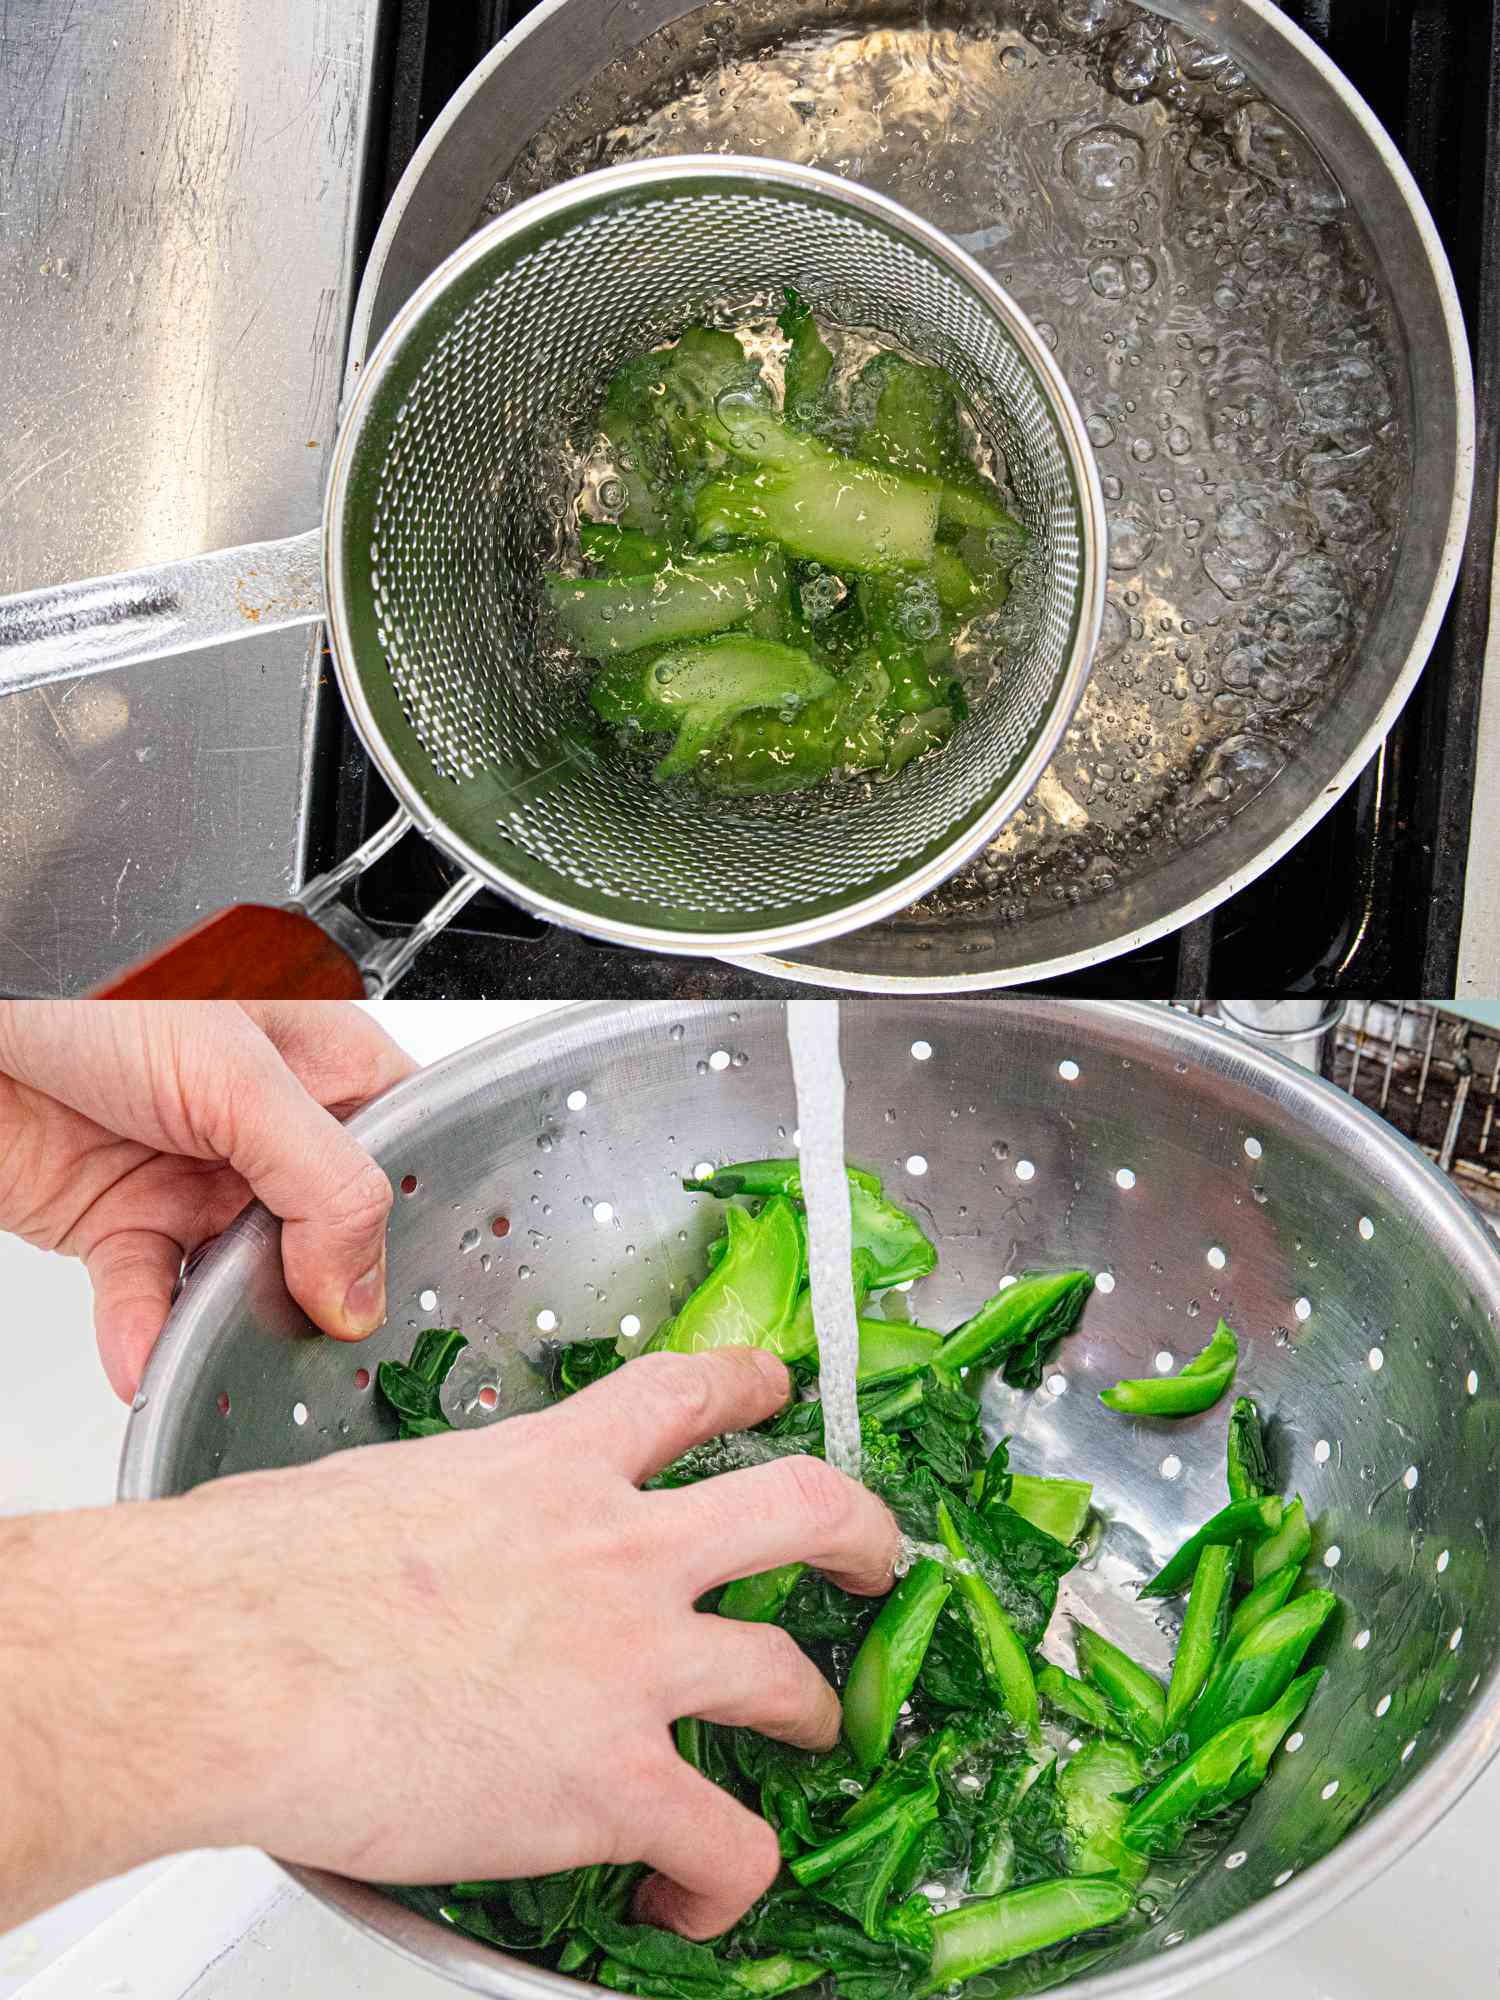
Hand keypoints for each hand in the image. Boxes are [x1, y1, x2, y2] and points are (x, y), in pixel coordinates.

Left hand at [0, 1000, 414, 1398]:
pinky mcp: (124, 1220)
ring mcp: (198, 1177)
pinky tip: (145, 1355)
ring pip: (240, 1280)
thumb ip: (321, 1182)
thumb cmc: (93, 989)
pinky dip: (146, 1335)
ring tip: (222, 1356)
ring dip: (225, 1327)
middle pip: (327, 1237)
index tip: (391, 1292)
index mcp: (324, 1065)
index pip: (401, 1155)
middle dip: (316, 1296)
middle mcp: (268, 1126)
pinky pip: (150, 1295)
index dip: (405, 1223)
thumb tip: (359, 1289)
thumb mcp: (239, 1076)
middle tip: (314, 1342)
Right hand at [5, 1349, 898, 1938]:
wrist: (228, 1660)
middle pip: (804, 1506)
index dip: (749, 1387)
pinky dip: (724, 1881)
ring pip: (790, 1680)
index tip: (770, 1391)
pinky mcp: (616, 1782)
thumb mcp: (378, 1488)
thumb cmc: (262, 1573)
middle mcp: (620, 1549)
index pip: (688, 1394)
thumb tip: (422, 1532)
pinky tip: (687, 1895)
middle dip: (859, 1534)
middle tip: (874, 1560)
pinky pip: (730, 1843)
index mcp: (556, 1465)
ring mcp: (634, 1664)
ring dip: (816, 1716)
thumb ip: (449, 1505)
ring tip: (813, 1738)